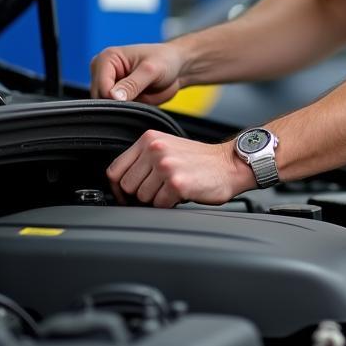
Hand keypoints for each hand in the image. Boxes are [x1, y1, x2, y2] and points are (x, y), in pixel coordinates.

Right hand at [90, 42, 186, 104]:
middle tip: (139, 97)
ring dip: (121, 107)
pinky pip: (114, 110)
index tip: (133, 97)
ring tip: (140, 97)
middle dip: (117, 103)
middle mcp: (103, 70)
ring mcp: (109, 84)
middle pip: (99, 97)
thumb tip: (113, 97)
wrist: (176, 68)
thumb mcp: (151, 70)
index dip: (114, 97)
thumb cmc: (165, 60)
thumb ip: (132, 84)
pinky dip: (125, 110)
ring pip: (105, 106)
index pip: (101, 85)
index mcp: (107, 58)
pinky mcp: (115, 96)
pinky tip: (138, 102)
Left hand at [106, 131, 251, 207]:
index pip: (115, 170)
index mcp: (149, 139)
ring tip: (172, 189)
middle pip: (127, 186)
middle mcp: (155, 149)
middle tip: (159, 191)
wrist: (230, 164)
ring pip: (142, 198)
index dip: (118, 188)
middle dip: (140, 195)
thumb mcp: (168, 148)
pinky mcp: (176, 183)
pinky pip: (159, 205)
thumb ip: (143, 159)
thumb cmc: (200, 160)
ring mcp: (166, 166)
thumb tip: (119, 184)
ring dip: (156, 199)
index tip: (126, 195)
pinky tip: (181, 194)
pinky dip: (169, 205)